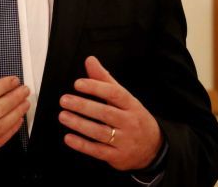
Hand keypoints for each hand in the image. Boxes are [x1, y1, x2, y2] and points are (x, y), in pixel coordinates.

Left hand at [58, 56, 161, 171]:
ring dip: (79, 124)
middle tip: (65, 100)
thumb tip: (90, 61)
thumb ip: (105, 80)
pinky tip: (69, 138)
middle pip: (105, 113)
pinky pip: (98, 150)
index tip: (78, 84)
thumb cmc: (135, 118)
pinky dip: (82, 145)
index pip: (114, 93)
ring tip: (63, 116)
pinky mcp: (117, 156)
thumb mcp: (125, 98)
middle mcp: (129, 122)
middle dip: (83, 106)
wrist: (153, 148)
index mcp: (131, 105)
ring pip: (100, 132)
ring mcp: (124, 140)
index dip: (96, 87)